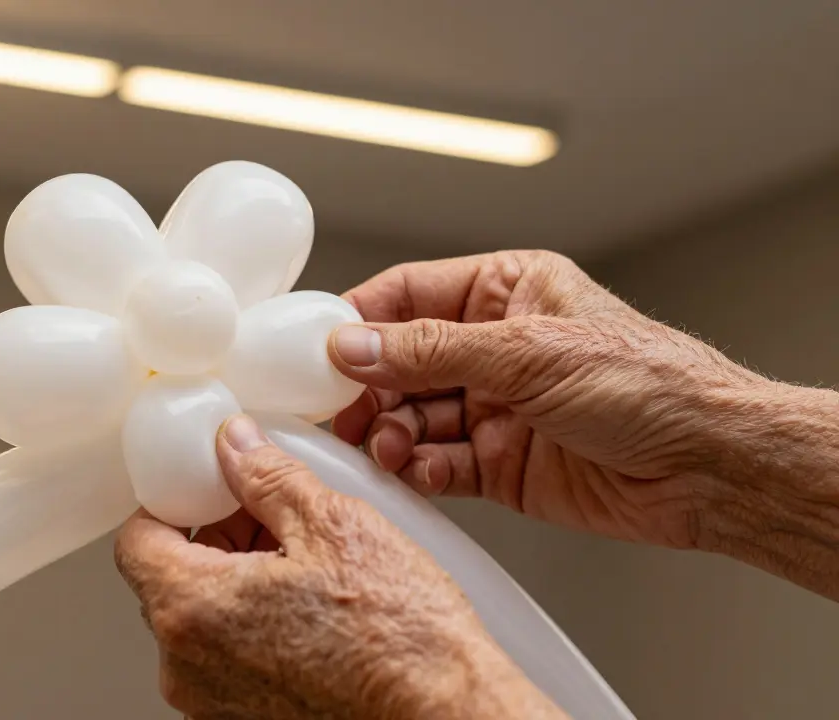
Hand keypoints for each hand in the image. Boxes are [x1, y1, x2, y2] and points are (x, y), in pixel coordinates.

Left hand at [114, 414, 564, 719]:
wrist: (446, 712)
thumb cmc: (400, 638)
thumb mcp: (331, 525)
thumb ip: (266, 477)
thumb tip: (235, 446)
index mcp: (191, 609)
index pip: (135, 541)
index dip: (170, 504)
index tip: (205, 490)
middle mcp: (187, 665)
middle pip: (168, 580)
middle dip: (214, 540)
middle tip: (270, 519)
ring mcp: (213, 701)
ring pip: (201, 620)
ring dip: (237, 584)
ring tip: (303, 566)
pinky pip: (229, 658)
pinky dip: (255, 627)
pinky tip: (311, 610)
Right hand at [327, 251, 838, 597]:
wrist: (708, 467)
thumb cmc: (649, 384)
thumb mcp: (528, 353)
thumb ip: (430, 351)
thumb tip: (351, 345)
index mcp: (505, 291)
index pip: (408, 295)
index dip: (358, 320)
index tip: (313, 347)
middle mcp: (495, 347)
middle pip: (399, 361)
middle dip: (366, 388)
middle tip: (336, 412)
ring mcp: (495, 406)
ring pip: (412, 416)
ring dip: (390, 433)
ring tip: (385, 447)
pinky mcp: (500, 463)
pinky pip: (438, 462)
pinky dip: (419, 469)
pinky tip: (415, 471)